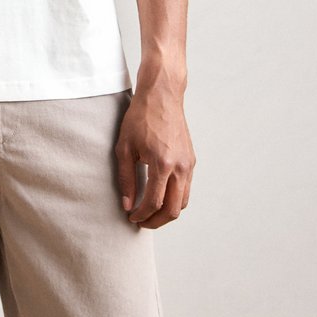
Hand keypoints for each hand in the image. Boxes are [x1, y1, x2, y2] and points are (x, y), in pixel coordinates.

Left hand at [115, 87, 194, 228]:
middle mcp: (180, 167)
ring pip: (183, 202)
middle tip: (141, 221)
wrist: (162, 95)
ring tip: (149, 212)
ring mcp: (189, 164)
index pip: (154, 202)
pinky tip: (160, 195)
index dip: (141, 215)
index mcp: (162, 163)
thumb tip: (127, 204)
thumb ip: (126, 178)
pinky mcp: (192, 160)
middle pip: (173, 210)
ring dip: (167, 212)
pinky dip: (175, 199)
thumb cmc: (141, 117)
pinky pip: (186, 188)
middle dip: (156, 221)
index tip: (131, 217)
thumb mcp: (125, 146)